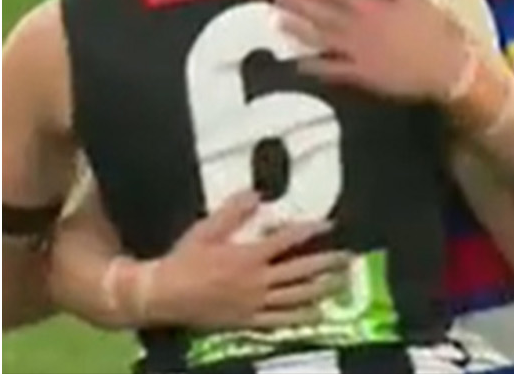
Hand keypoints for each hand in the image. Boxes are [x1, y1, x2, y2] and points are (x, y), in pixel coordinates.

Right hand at [144, 191, 350, 329]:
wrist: (166, 294)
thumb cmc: (184, 260)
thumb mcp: (206, 230)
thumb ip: (233, 212)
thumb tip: (256, 194)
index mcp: (248, 256)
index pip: (288, 240)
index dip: (310, 231)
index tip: (328, 225)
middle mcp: (258, 280)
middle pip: (300, 271)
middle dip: (326, 263)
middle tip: (347, 258)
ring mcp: (256, 303)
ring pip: (297, 296)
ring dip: (322, 289)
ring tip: (340, 284)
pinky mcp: (249, 320)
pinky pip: (281, 320)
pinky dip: (301, 317)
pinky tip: (317, 314)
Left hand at [274, 0, 470, 101]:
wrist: (451, 66)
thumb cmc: (438, 29)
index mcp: (375, 6)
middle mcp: (361, 27)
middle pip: (323, 13)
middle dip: (298, 5)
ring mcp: (359, 51)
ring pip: (322, 38)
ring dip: (298, 30)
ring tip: (278, 22)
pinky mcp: (362, 74)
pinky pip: (333, 70)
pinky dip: (314, 67)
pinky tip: (296, 65)